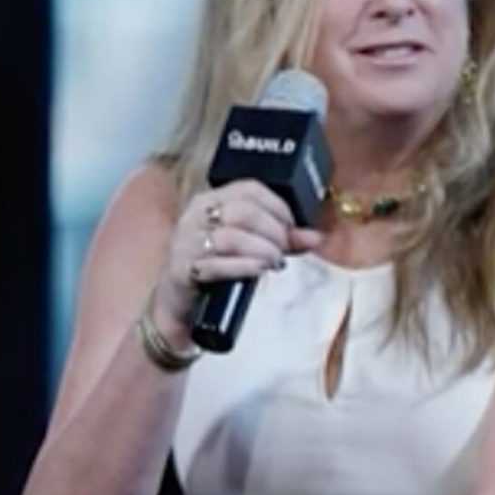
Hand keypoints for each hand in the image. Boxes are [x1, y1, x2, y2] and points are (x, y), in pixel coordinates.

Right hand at [153, 181, 321, 336]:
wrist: (178, 305)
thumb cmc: (214, 270)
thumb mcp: (247, 249)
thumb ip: (280, 240)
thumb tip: (316, 237)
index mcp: (210, 200)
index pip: (249, 189)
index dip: (277, 206)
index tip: (292, 227)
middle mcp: (195, 215)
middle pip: (242, 211)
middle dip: (272, 231)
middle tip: (283, 250)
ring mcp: (185, 242)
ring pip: (230, 237)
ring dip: (261, 250)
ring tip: (273, 263)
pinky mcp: (182, 269)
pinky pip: (215, 265)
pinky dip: (243, 267)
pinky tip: (258, 270)